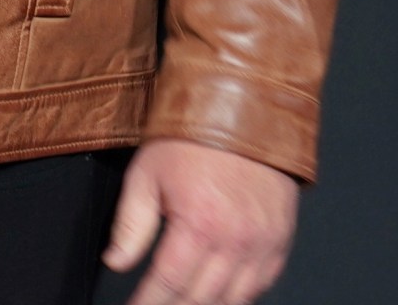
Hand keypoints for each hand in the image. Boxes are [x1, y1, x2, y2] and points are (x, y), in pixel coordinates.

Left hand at [106, 139, 299, 304]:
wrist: (244, 111)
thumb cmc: (192, 139)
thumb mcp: (146, 175)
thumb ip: (131, 225)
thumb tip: (116, 262)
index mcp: (199, 224)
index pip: (168, 283)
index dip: (147, 304)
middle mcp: (236, 240)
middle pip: (201, 298)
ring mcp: (263, 243)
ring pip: (234, 299)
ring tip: (182, 304)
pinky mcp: (281, 240)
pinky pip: (262, 284)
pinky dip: (239, 296)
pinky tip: (219, 296)